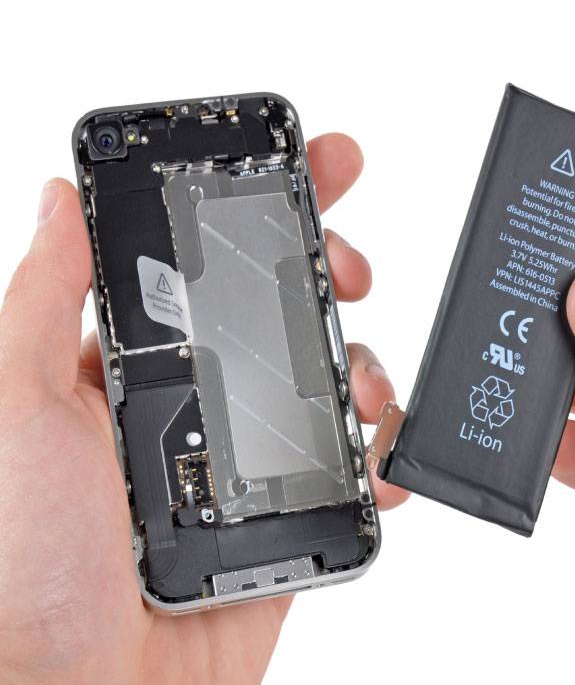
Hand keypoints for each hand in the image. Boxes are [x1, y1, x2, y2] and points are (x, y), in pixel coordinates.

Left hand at [0, 133, 408, 684]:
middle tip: (348, 265)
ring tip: (361, 377)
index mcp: (146, 361)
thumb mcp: (19, 408)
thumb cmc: (31, 566)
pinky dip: (381, 449)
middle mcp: (206, 395)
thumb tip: (58, 202)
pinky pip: (353, 463)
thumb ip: (46, 301)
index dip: (264, 205)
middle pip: (285, 308)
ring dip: (363, 356)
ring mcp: (255, 451)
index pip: (209, 261)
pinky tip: (383, 447)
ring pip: (330, 377)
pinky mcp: (293, 507)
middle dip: (329, 267)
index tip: (313, 163)